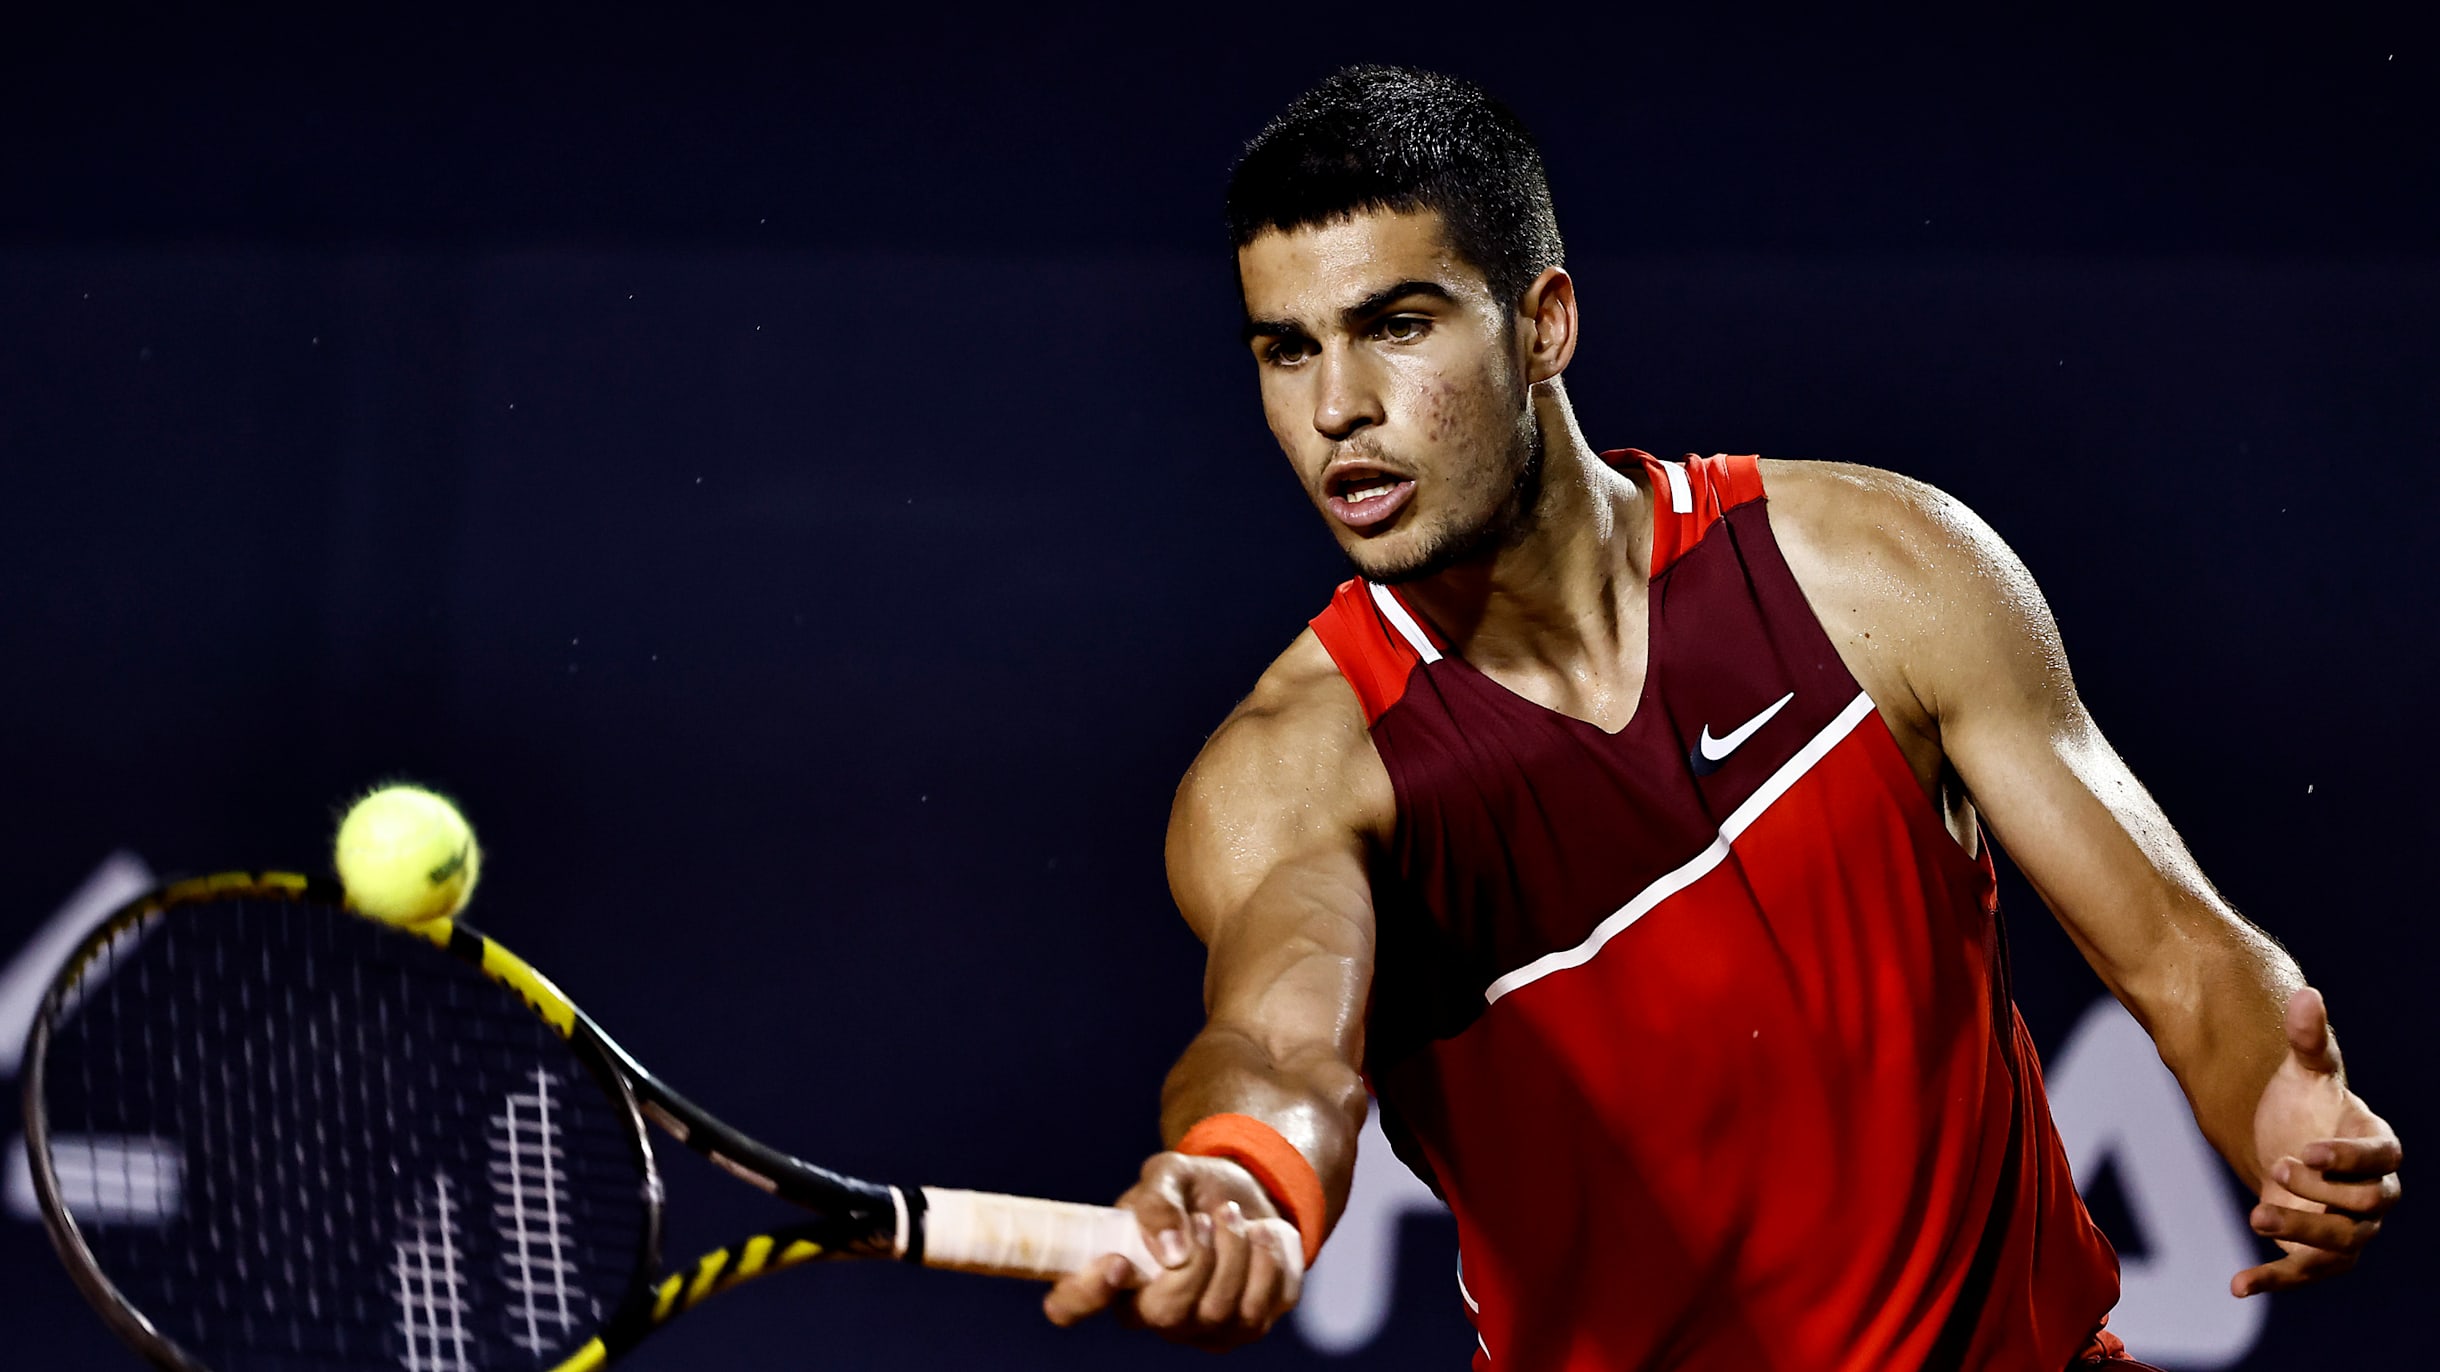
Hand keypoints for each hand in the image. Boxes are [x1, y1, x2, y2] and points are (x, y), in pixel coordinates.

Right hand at [1042, 1151, 1304, 1348]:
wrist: (1247, 1196)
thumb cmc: (1192, 1188)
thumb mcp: (1169, 1173)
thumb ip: (1157, 1200)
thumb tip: (1169, 1249)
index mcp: (1109, 1272)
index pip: (1070, 1304)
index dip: (1086, 1293)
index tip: (1118, 1262)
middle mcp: (1147, 1312)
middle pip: (1166, 1313)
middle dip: (1199, 1258)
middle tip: (1206, 1217)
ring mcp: (1195, 1329)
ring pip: (1219, 1310)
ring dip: (1235, 1249)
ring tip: (1232, 1215)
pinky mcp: (1241, 1330)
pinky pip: (1259, 1308)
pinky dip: (1265, 1260)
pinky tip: (1259, 1235)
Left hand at [2234, 987, 2402, 1295]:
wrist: (2284, 1144)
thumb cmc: (2302, 1106)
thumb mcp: (2303, 1073)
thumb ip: (2309, 1040)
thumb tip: (2306, 994)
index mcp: (2378, 1147)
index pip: (2381, 1159)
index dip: (2348, 1158)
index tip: (2307, 1149)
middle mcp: (2374, 1194)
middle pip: (2366, 1205)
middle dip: (2323, 1192)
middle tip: (2278, 1167)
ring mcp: (2351, 1228)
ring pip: (2344, 1245)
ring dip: (2303, 1236)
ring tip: (2256, 1217)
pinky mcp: (2320, 1255)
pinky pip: (2304, 1274)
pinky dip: (2273, 1281)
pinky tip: (2236, 1286)